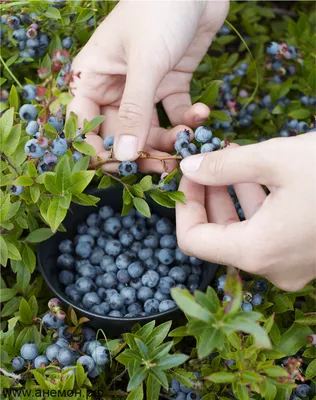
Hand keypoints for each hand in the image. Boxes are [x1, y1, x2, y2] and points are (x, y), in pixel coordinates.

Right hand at [67, 0, 228, 172]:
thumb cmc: (159, 10)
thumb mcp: (145, 63)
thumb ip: (135, 110)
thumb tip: (125, 154)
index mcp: (94, 78)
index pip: (85, 124)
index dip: (97, 150)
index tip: (119, 169)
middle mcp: (115, 87)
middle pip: (122, 133)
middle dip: (142, 152)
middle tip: (162, 167)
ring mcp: (144, 88)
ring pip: (150, 129)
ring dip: (169, 140)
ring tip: (188, 141)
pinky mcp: (170, 85)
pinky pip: (175, 113)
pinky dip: (188, 120)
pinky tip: (201, 114)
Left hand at [176, 133, 315, 291]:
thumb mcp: (276, 159)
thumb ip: (223, 165)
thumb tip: (188, 167)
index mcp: (258, 251)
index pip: (193, 240)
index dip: (184, 206)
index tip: (189, 175)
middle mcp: (273, 267)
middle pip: (219, 236)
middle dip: (209, 195)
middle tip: (209, 160)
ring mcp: (293, 265)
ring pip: (245, 231)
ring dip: (233, 194)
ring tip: (234, 157)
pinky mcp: (308, 255)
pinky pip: (269, 232)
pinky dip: (258, 204)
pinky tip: (258, 172)